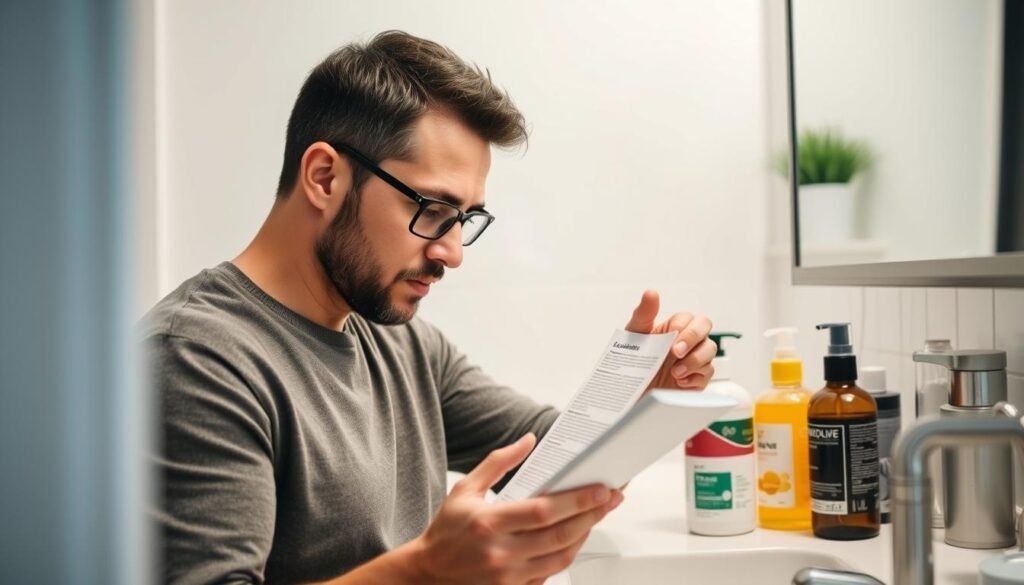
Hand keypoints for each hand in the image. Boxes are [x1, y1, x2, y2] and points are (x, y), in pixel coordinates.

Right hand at [410, 434, 623, 584]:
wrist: (427, 573)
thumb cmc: (446, 530)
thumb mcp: (465, 488)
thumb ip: (498, 462)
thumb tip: (528, 441)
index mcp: (489, 523)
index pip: (543, 511)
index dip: (577, 501)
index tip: (600, 489)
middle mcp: (500, 553)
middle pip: (559, 536)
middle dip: (591, 516)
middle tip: (611, 499)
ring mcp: (507, 578)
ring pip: (560, 558)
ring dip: (584, 536)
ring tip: (597, 516)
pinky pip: (550, 574)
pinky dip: (566, 556)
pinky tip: (575, 539)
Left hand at [625, 289, 714, 389]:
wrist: (633, 389)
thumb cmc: (635, 359)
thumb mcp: (635, 335)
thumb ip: (644, 313)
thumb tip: (651, 293)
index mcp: (675, 327)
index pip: (689, 318)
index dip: (684, 328)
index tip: (672, 342)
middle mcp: (689, 340)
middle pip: (705, 327)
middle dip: (693, 338)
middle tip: (676, 353)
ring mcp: (696, 358)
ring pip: (710, 351)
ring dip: (694, 361)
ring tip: (675, 372)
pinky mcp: (699, 378)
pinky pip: (707, 374)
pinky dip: (694, 378)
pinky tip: (679, 382)